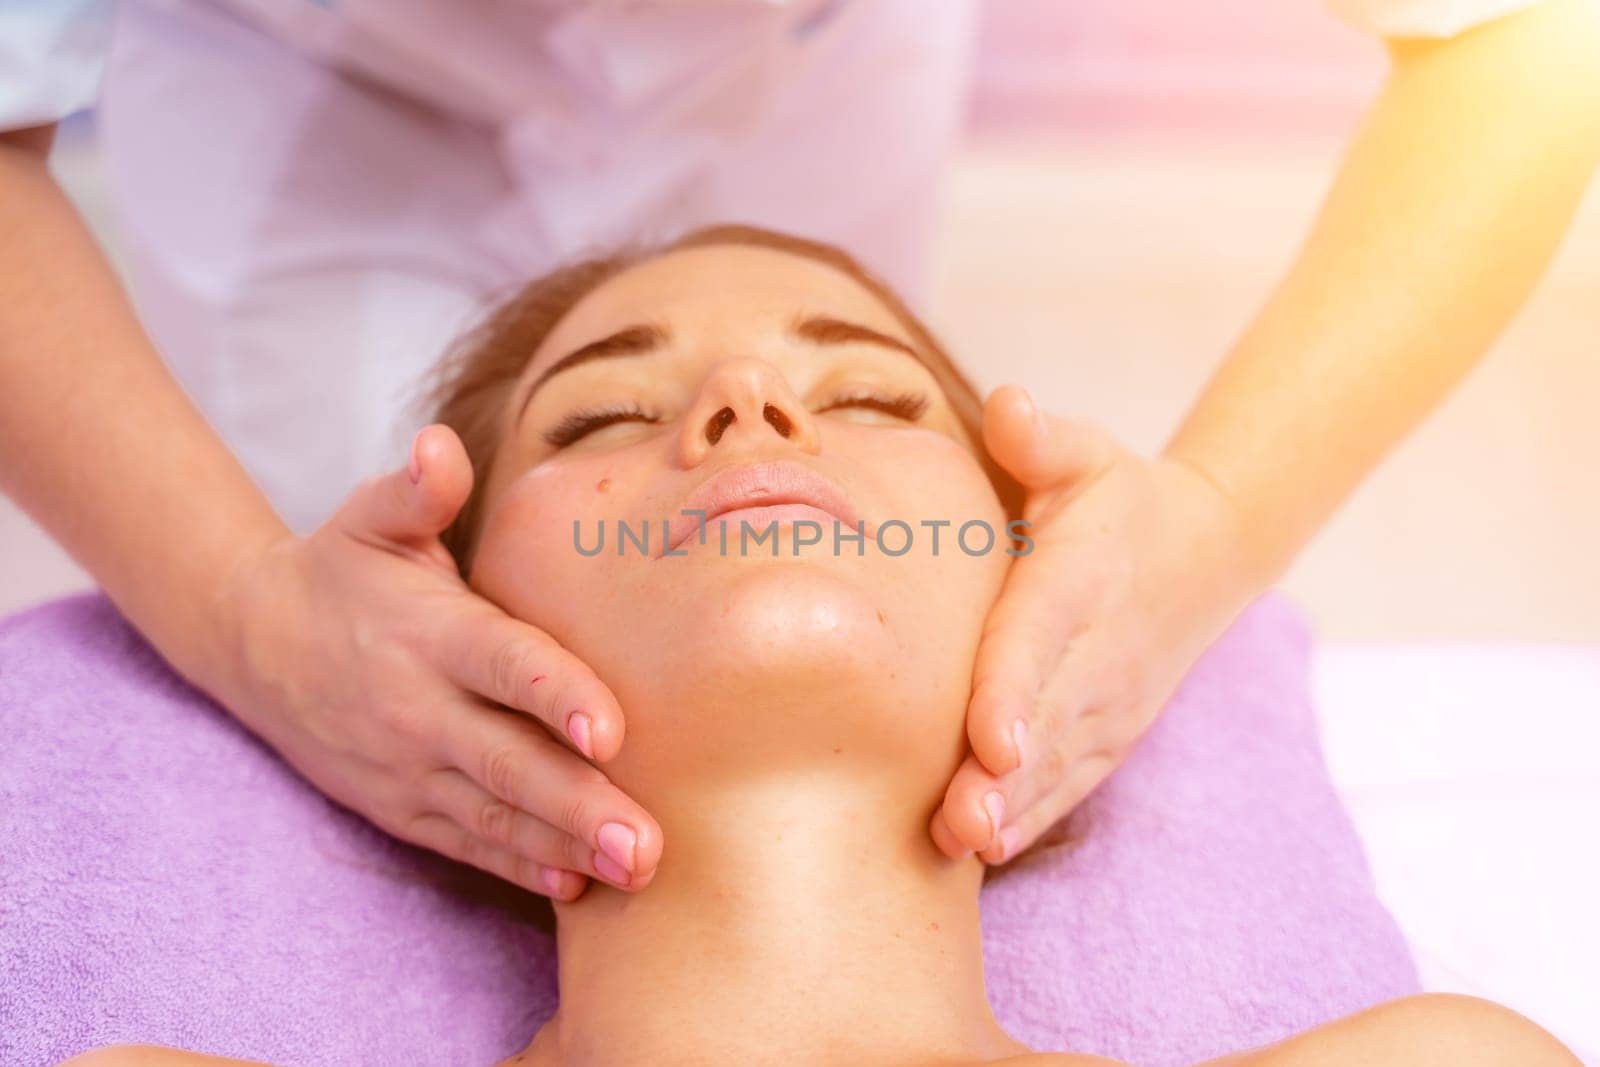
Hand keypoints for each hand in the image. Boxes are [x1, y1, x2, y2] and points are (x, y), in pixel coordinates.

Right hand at [210, 424, 660, 899]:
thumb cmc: (343, 571)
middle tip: (648, 842)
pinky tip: (574, 886)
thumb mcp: (372, 519)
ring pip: (496, 816)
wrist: (254, 642)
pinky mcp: (403, 806)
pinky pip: (468, 842)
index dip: (556, 698)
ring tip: (635, 873)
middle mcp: (419, 709)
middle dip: (580, 805)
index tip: (609, 731)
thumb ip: (417, 490)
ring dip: (566, 847)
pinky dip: (518, 866)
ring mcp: (409, 768)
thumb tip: (439, 445)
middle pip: (508, 762)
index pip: (504, 666)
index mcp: (430, 634)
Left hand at [930, 386, 1262, 863]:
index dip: (1015, 690)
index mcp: (1081, 580)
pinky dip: (1032, 818)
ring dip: (1013, 810)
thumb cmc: (1115, 498)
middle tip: (959, 822)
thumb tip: (1009, 403)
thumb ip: (1042, 437)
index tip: (990, 740)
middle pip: (1045, 721)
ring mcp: (1105, 703)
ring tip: (964, 844)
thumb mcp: (1086, 454)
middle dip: (1003, 777)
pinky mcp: (1105, 736)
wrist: (1200, 554)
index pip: (1040, 640)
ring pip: (1055, 765)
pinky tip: (986, 851)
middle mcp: (1097, 653)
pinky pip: (1067, 782)